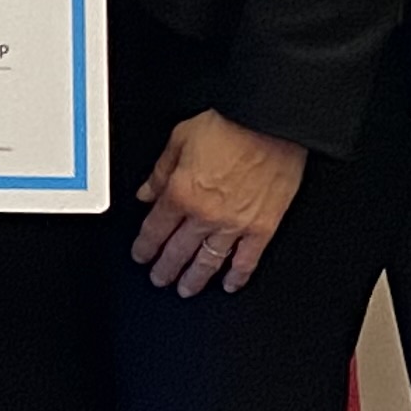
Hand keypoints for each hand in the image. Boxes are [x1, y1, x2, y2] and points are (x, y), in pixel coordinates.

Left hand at [129, 113, 306, 295]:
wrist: (269, 122)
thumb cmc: (229, 124)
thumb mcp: (180, 138)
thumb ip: (160, 171)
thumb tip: (146, 192)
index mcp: (181, 192)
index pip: (155, 229)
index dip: (145, 246)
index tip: (141, 255)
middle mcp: (206, 214)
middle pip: (178, 251)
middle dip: (165, 269)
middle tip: (158, 279)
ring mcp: (235, 224)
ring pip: (209, 260)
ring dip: (195, 278)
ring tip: (186, 289)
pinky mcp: (263, 226)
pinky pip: (248, 259)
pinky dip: (238, 275)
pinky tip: (230, 283)